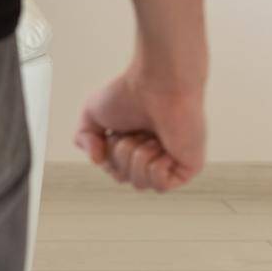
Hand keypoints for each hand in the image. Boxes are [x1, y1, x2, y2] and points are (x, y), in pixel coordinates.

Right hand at [75, 63, 205, 191]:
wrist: (158, 85)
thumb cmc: (128, 94)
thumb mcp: (90, 115)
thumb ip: (83, 139)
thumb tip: (97, 161)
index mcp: (135, 145)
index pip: (113, 169)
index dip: (108, 153)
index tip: (117, 129)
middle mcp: (154, 154)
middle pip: (123, 178)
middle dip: (120, 154)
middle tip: (135, 131)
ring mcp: (172, 162)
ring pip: (140, 185)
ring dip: (137, 158)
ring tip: (151, 136)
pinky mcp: (188, 168)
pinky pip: (160, 186)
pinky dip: (155, 166)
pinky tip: (164, 146)